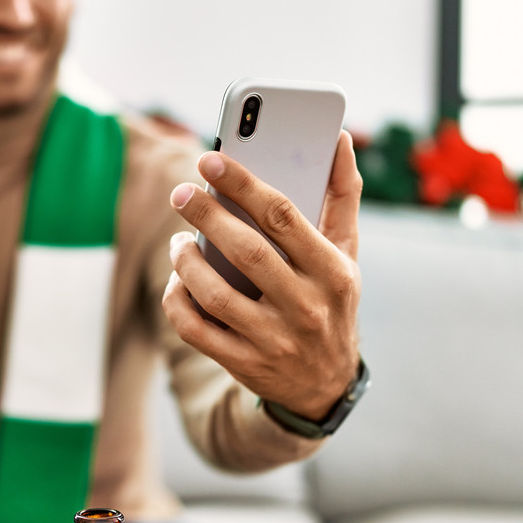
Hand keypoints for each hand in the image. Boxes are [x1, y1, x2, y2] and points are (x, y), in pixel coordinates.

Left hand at [162, 132, 362, 420]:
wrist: (325, 385)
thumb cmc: (331, 300)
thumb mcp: (346, 253)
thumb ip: (342, 195)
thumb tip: (336, 137)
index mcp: (332, 271)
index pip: (284, 217)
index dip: (244, 184)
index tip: (210, 160)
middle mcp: (305, 307)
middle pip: (247, 252)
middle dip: (207, 216)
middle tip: (181, 193)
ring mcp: (273, 339)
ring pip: (215, 295)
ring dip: (186, 262)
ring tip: (179, 240)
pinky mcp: (244, 364)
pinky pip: (196, 330)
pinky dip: (177, 302)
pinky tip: (176, 281)